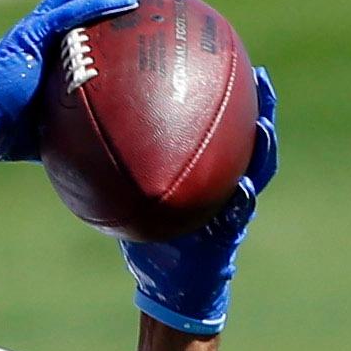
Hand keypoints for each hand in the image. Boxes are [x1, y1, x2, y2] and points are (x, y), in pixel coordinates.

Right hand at [0, 0, 154, 162]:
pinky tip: (127, 1)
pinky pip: (72, 12)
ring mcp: (34, 28)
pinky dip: (101, 3)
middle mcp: (38, 28)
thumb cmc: (6, 132)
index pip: (75, 11)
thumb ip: (75, 125)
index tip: (132, 0)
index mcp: (41, 44)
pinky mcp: (32, 34)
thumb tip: (103, 147)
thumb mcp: (52, 125)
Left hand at [120, 69, 277, 335]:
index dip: (229, 97)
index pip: (222, 128)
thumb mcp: (137, 200)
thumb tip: (85, 137)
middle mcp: (227, 184)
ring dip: (264, 149)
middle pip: (249, 140)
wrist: (168, 288)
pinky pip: (240, 214)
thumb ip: (127, 171)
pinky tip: (246, 186)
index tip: (229, 61)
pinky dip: (244, 200)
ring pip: (256, 172)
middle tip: (262, 77)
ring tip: (265, 122)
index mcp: (208, 172)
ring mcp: (233, 209)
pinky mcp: (229, 237)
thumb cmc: (151, 241)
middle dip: (260, 109)